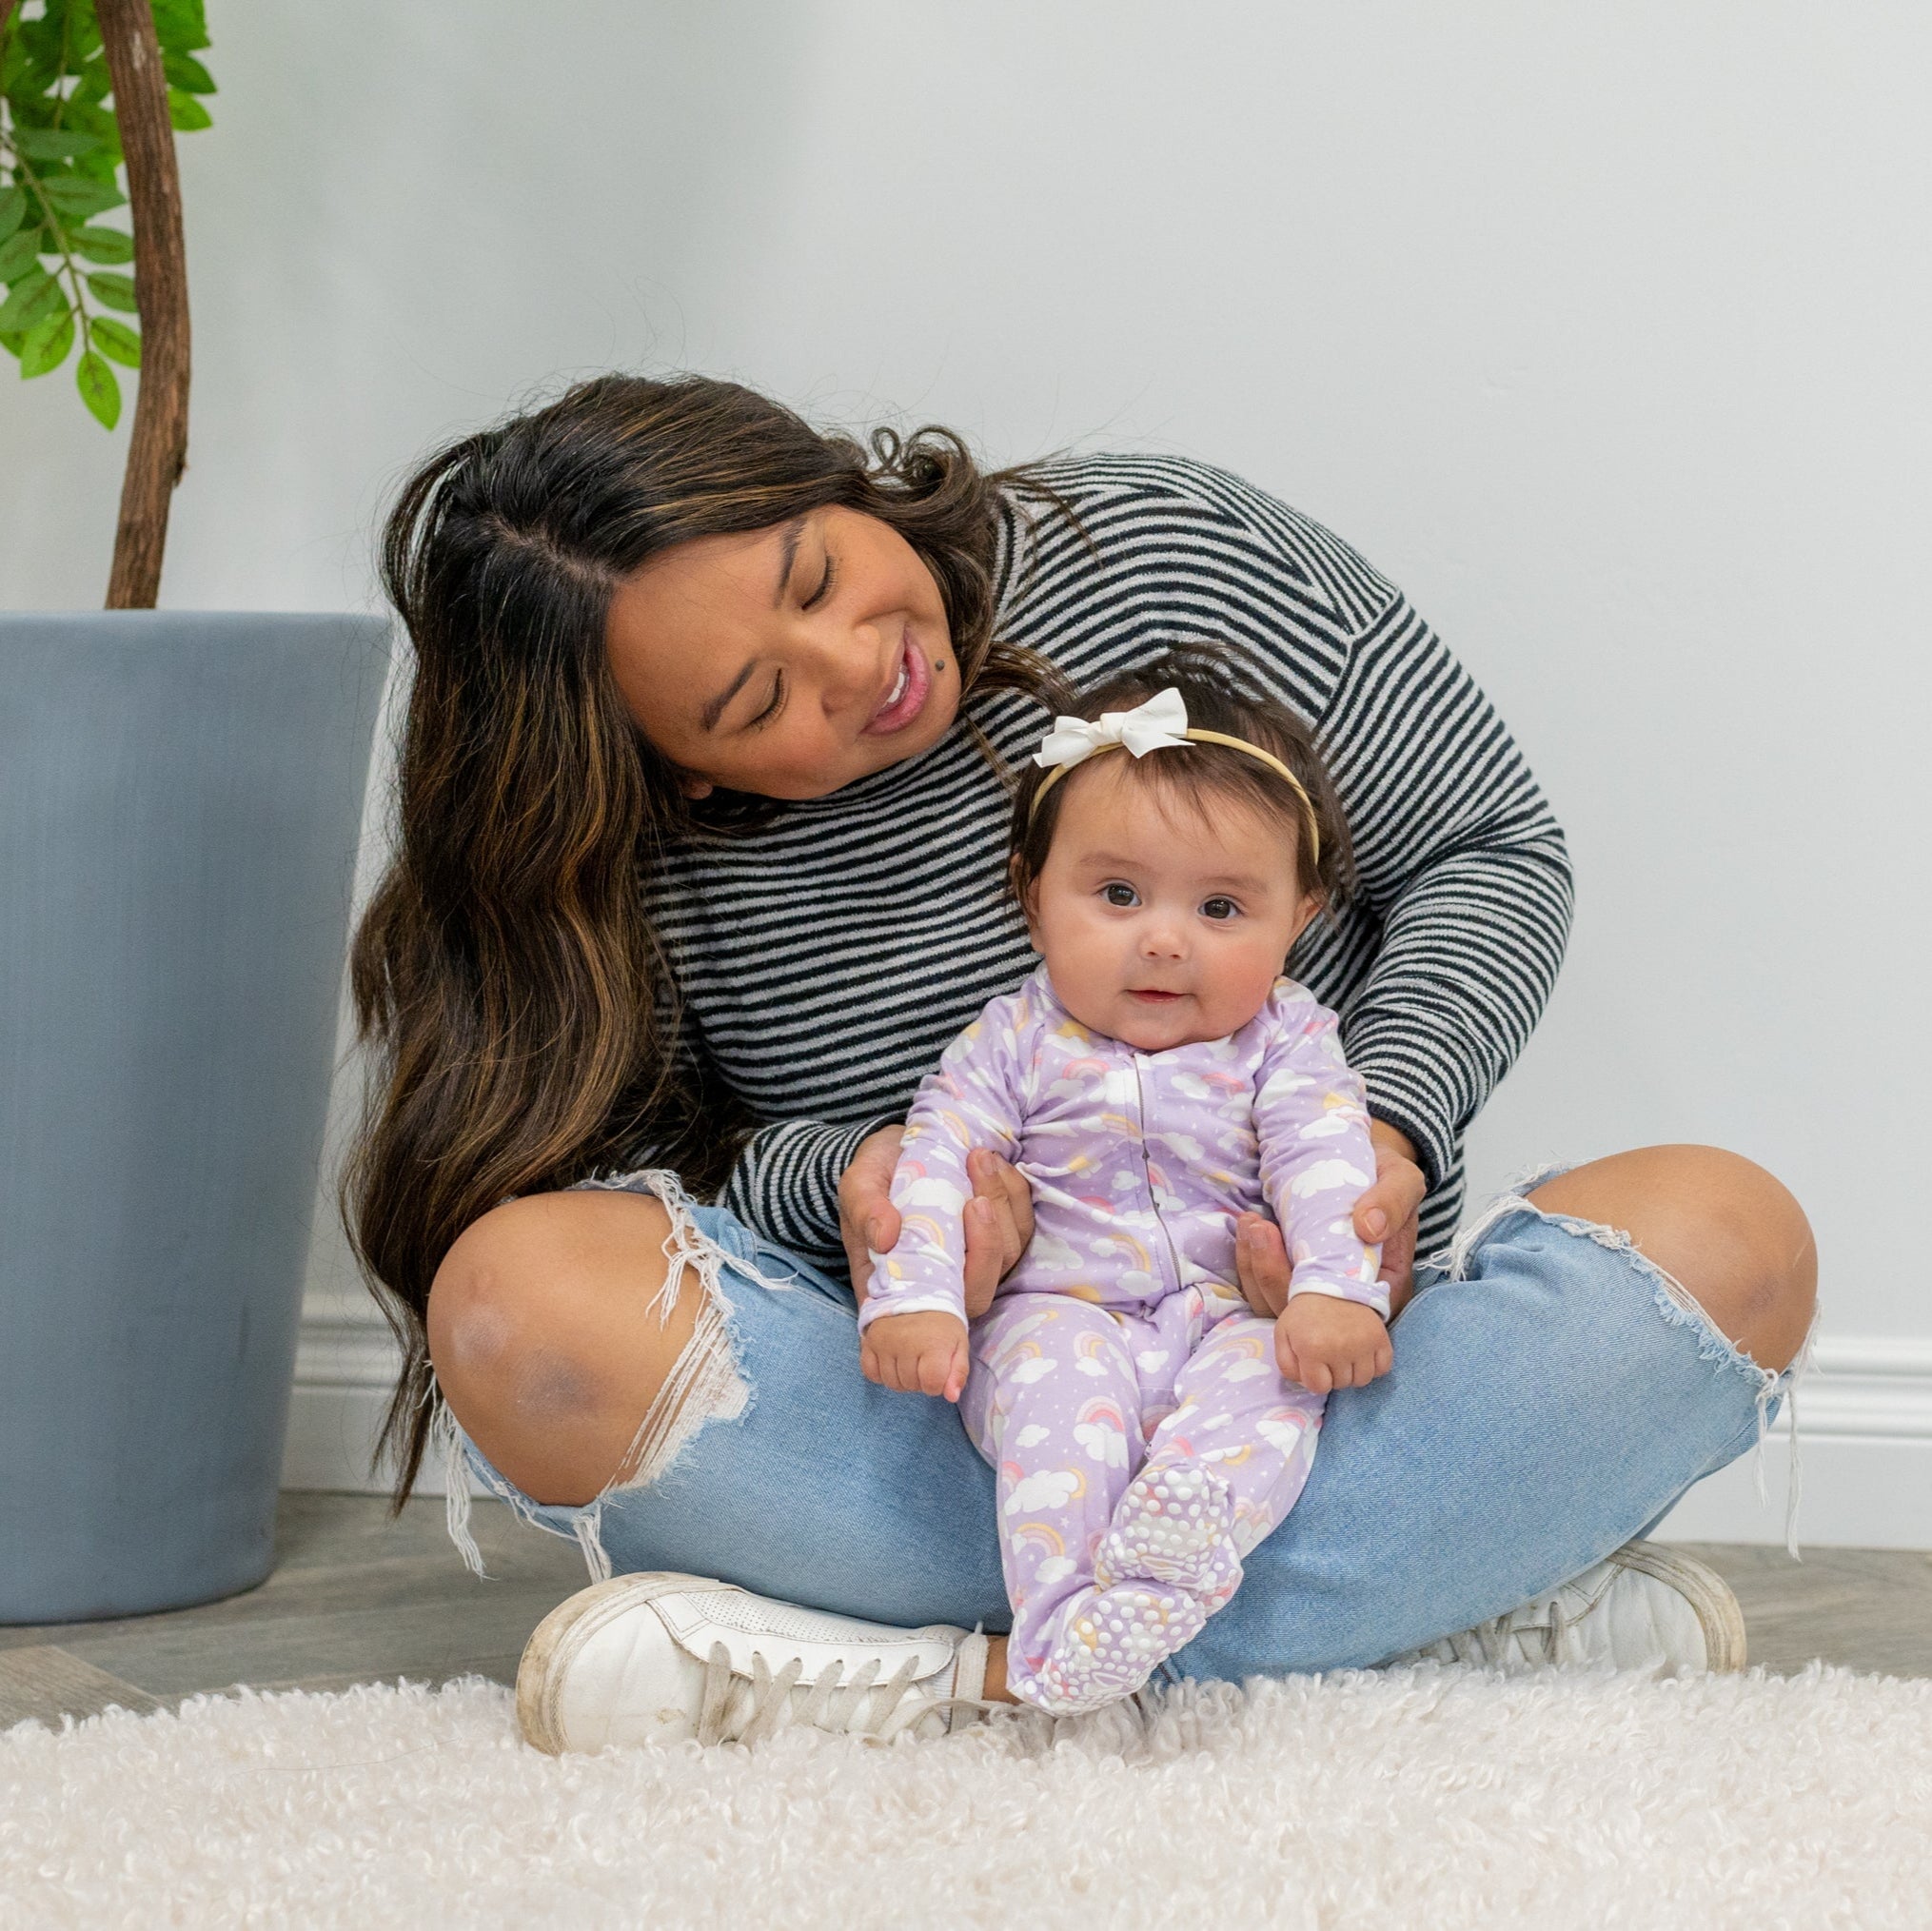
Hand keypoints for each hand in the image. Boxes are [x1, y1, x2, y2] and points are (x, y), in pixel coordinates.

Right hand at [840, 1131, 1034, 1317]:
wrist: (896, 1151)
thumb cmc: (876, 1176)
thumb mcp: (859, 1185)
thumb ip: (865, 1209)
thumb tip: (885, 1237)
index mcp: (901, 1284)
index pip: (938, 1315)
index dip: (960, 1290)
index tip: (963, 1224)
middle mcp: (942, 1283)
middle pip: (981, 1290)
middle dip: (988, 1240)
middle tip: (975, 1193)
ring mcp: (974, 1264)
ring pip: (1007, 1256)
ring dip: (1003, 1206)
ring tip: (981, 1159)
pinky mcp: (998, 1240)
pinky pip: (1021, 1229)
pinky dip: (1015, 1195)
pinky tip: (996, 1166)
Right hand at [861, 1310, 970, 1400]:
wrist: (918, 1294)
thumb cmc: (942, 1325)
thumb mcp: (959, 1345)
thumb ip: (959, 1373)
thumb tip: (951, 1397)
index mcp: (933, 1344)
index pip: (931, 1385)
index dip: (936, 1383)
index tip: (938, 1369)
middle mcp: (906, 1342)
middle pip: (911, 1385)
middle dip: (919, 1380)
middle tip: (923, 1361)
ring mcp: (885, 1341)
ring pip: (891, 1382)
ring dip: (901, 1378)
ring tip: (909, 1360)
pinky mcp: (869, 1340)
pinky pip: (871, 1373)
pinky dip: (881, 1373)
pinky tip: (891, 1362)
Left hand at [1233, 1122, 1426, 1320]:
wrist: (1367, 1165)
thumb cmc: (1387, 1178)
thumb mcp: (1401, 1179)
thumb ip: (1394, 1200)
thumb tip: (1369, 1227)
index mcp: (1383, 1288)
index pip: (1344, 1311)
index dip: (1310, 1289)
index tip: (1285, 1243)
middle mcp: (1349, 1300)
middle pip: (1303, 1315)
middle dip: (1272, 1274)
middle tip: (1258, 1228)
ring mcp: (1318, 1291)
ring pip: (1277, 1305)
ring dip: (1255, 1268)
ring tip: (1250, 1225)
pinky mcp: (1294, 1278)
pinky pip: (1265, 1289)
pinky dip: (1250, 1264)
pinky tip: (1247, 1231)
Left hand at [1276, 1294, 1392, 1394]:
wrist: (1332, 1284)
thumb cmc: (1305, 1313)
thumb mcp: (1283, 1335)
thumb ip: (1286, 1365)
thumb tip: (1305, 1385)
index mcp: (1312, 1349)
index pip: (1319, 1388)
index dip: (1316, 1378)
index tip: (1314, 1364)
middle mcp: (1340, 1349)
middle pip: (1341, 1384)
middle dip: (1333, 1374)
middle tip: (1329, 1354)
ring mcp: (1363, 1345)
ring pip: (1363, 1380)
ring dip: (1353, 1372)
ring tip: (1346, 1355)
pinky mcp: (1381, 1338)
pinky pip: (1382, 1369)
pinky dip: (1374, 1366)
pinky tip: (1363, 1354)